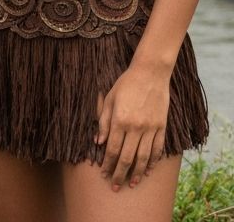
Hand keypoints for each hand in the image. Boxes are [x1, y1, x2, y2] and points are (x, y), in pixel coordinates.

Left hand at [95, 63, 169, 190]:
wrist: (150, 74)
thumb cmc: (125, 84)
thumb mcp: (109, 99)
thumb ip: (103, 121)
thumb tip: (98, 142)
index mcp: (119, 120)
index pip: (112, 149)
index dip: (107, 164)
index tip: (104, 173)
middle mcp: (135, 127)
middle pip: (126, 158)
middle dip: (119, 174)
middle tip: (115, 186)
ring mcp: (150, 129)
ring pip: (143, 158)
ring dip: (136, 173)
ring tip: (131, 183)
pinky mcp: (161, 128)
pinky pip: (157, 149)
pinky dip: (152, 162)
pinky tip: (147, 170)